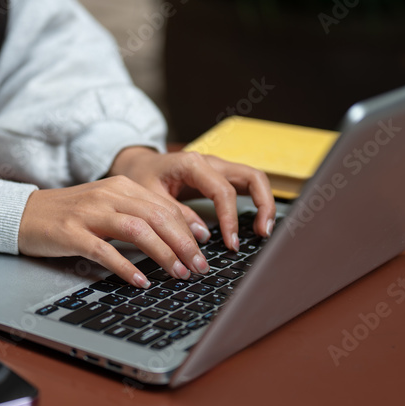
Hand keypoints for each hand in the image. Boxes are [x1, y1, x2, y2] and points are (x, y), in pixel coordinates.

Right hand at [17, 175, 208, 288]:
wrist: (22, 214)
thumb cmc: (68, 215)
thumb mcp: (106, 207)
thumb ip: (137, 214)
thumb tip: (175, 235)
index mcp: (121, 186)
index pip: (164, 204)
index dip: (188, 225)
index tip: (205, 245)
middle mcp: (108, 195)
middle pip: (157, 216)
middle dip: (184, 243)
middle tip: (200, 266)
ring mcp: (89, 213)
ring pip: (138, 230)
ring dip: (164, 253)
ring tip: (179, 273)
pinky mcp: (71, 233)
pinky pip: (105, 251)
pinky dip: (127, 267)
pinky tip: (141, 281)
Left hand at [107, 147, 275, 250]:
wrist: (139, 164)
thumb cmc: (143, 177)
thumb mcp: (150, 197)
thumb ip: (175, 215)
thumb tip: (203, 236)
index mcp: (192, 163)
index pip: (223, 190)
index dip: (230, 218)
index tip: (230, 243)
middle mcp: (211, 162)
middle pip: (252, 176)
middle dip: (264, 204)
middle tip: (263, 233)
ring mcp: (219, 168)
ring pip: (255, 179)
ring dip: (265, 203)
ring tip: (263, 231)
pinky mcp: (221, 177)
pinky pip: (246, 186)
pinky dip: (256, 202)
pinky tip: (255, 224)